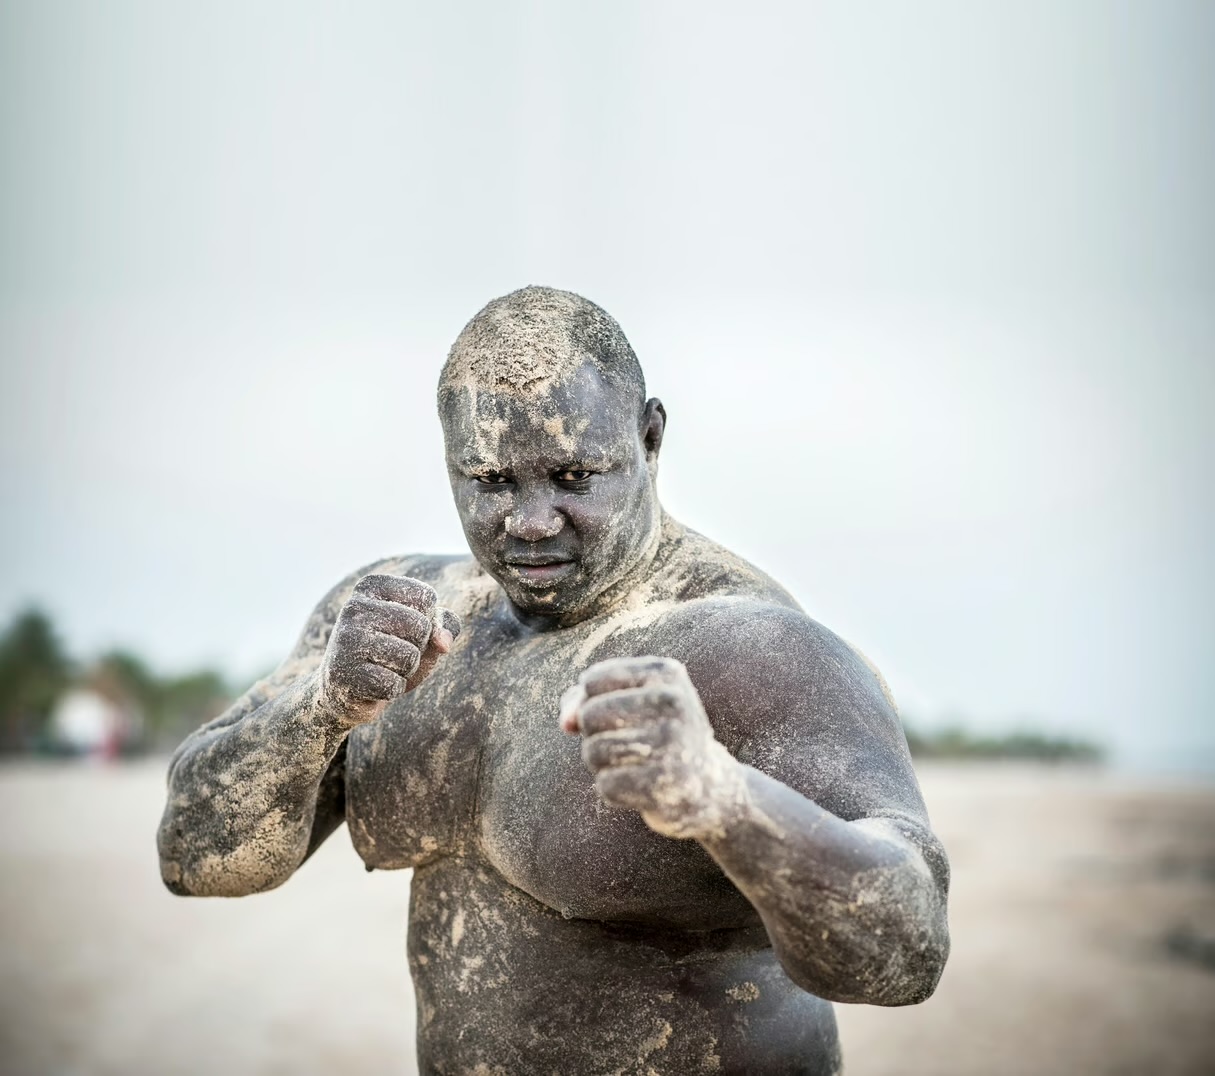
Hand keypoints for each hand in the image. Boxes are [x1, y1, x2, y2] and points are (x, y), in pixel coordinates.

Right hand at [316, 575, 460, 724]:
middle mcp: (354, 607)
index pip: (427, 597)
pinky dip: (392, 690)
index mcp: (371, 586)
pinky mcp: (343, 673)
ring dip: (406, 671)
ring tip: (383, 667)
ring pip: (409, 657)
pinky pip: (393, 684)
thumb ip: (444, 624)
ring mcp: (346, 640)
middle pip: (421, 626)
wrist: (346, 690)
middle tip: (393, 653)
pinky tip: (372, 685)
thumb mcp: (422, 631)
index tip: (403, 629)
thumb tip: (443, 642)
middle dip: (418, 648)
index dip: (428, 622)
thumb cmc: (390, 651)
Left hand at [559, 656, 747, 839]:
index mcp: (665, 673)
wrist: (710, 786)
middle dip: (594, 735)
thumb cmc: (656, 736)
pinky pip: (605, 785)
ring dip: (602, 764)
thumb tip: (565, 723)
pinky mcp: (667, 784)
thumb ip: (581, 700)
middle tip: (627, 743)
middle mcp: (673, 702)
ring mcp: (674, 743)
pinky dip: (613, 790)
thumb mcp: (627, 703)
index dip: (590, 703)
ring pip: (593, 751)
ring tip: (635, 763)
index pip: (592, 681)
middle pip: (589, 715)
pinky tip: (641, 786)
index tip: (620, 715)